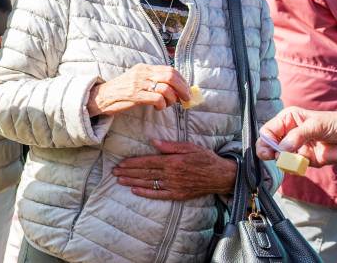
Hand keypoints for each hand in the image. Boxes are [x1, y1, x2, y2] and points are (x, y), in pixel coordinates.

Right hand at [87, 64, 190, 116]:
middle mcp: (142, 73)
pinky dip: (162, 105)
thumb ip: (152, 80)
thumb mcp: (136, 80)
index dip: (182, 81)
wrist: (100, 97)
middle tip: (186, 99)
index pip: (170, 69)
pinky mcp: (135, 96)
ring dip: (172, 99)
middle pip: (171, 77)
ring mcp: (138, 84)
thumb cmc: (120, 91)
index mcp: (144, 68)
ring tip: (168, 105)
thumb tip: (175, 88)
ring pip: (166, 88)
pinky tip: (158, 108)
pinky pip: (157, 99)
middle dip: (183, 89)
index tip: (186, 91)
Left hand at [114, 140, 236, 200]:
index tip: (121, 163)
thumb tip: (154, 142)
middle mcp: (171, 175)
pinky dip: (146, 193)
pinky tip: (135, 191)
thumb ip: (171, 146)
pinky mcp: (178, 194)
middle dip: (128, 172)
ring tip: (119, 180)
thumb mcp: (189, 147)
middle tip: (114, 172)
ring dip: (133, 182)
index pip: (147, 162)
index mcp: (172, 161)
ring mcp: (174, 186)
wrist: (221, 176)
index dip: (132, 163)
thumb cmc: (205, 158)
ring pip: (149, 184)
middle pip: (145, 173)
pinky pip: (159, 195)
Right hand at [257, 107, 336, 165]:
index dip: (266, 139)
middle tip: (271, 157)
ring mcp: (297, 147)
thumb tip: (281, 148)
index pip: (269, 130)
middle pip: (270, 144)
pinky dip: (294, 168)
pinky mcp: (306, 160)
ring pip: (280, 157)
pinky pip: (294, 166)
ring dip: (283, 161)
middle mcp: (290, 133)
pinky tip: (299, 166)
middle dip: (268, 151)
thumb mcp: (316, 125)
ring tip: (289, 162)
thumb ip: (297, 135)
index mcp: (289, 119)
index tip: (270, 149)